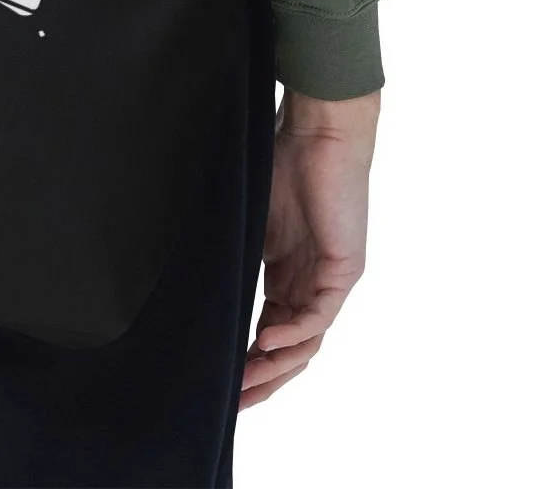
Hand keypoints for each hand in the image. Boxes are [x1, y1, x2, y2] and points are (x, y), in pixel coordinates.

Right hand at [240, 87, 377, 407]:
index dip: (247, 360)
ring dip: (276, 365)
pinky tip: (266, 341)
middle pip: (290, 349)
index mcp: (286, 273)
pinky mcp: (343, 268)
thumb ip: (233, 252)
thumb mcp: (247, 217)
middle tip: (233, 403)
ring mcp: (328, 279)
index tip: (221, 383)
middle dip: (262, 378)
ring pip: (306, 341)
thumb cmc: (281, 159)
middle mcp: (309, 283)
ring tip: (246, 382)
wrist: (317, 130)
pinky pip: (319, 315)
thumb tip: (189, 277)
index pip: (269, 331)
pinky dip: (293, 333)